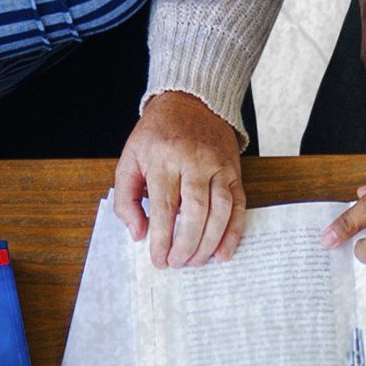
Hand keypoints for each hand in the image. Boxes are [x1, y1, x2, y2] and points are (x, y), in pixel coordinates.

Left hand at [114, 92, 246, 268]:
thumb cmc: (157, 135)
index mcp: (164, 158)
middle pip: (195, 212)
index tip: (158, 259)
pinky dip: (234, 232)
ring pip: (220, 210)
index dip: (162, 239)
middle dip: (187, 245)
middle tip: (177, 264)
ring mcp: (219, 166)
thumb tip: (138, 234)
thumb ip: (127, 198)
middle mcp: (195, 161)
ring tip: (197, 262)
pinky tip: (223, 252)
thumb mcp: (130, 159)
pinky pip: (239, 205)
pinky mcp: (235, 171)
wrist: (191, 102)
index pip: (165, 207)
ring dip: (210, 242)